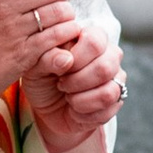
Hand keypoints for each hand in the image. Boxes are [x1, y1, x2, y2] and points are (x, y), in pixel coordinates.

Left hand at [25, 26, 123, 152]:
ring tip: (68, 97)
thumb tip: (66, 59)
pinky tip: (74, 110)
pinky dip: (84, 114)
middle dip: (77, 81)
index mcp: (93, 38)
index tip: (60, 68)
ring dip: (80, 100)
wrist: (47, 105)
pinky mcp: (116, 103)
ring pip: (109, 92)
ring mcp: (116, 80)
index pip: (95, 41)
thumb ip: (47, 57)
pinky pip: (107, 111)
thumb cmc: (43, 77)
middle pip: (105, 67)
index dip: (77, 57)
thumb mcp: (36, 66)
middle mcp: (110, 56)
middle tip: (61, 84)